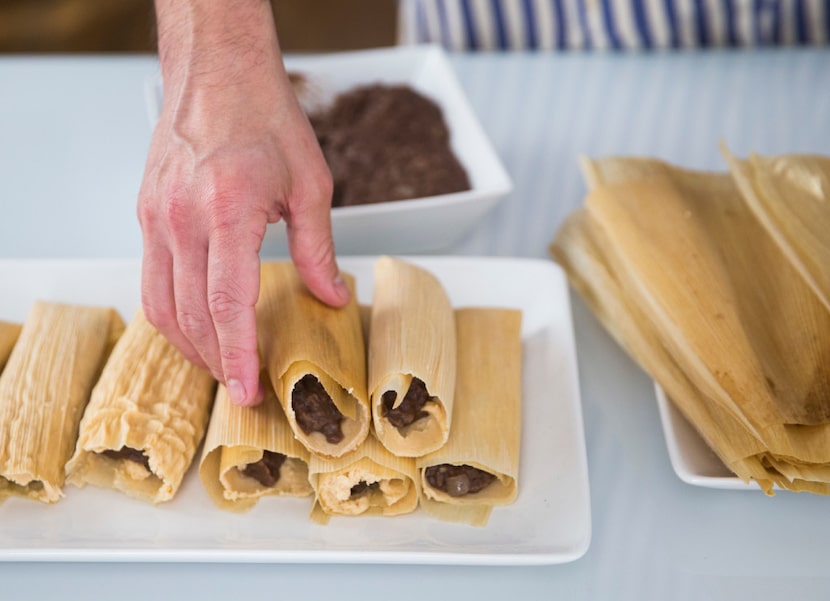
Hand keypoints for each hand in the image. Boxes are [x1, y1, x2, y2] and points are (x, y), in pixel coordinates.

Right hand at [137, 0, 349, 405]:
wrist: (217, 73)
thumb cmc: (264, 117)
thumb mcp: (310, 184)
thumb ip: (319, 248)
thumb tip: (333, 296)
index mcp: (226, 212)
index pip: (227, 304)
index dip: (237, 355)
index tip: (248, 390)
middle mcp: (180, 220)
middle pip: (191, 315)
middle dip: (215, 361)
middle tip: (241, 388)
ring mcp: (156, 219)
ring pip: (161, 305)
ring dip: (190, 344)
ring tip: (219, 366)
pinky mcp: (146, 215)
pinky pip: (152, 280)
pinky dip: (172, 314)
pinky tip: (196, 326)